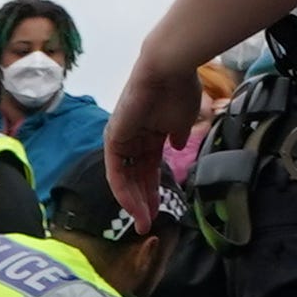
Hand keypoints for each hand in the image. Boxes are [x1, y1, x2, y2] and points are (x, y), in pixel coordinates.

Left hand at [99, 55, 208, 218]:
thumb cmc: (178, 91)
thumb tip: (178, 145)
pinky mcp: (113, 139)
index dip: (154, 192)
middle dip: (143, 203)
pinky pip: (116, 172)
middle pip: (135, 178)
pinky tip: (134, 208)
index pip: (148, 170)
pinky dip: (124, 191)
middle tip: (147, 225)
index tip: (160, 213)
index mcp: (149, 136)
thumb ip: (178, 135)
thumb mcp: (182, 121)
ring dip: (134, 203)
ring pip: (124, 179)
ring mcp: (121, 139)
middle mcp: (132, 139)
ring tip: (143, 223)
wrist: (168, 71)